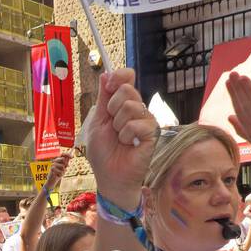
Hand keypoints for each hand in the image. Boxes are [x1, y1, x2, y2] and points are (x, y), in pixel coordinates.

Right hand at [45, 153, 70, 192]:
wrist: (52, 180)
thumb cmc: (58, 173)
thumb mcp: (64, 167)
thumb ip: (66, 161)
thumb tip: (71, 156)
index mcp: (58, 160)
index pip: (62, 154)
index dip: (67, 154)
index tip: (72, 157)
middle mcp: (55, 161)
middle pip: (63, 159)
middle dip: (66, 164)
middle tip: (66, 167)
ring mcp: (53, 164)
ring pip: (62, 166)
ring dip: (63, 171)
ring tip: (60, 173)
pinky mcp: (52, 169)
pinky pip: (61, 171)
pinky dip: (61, 174)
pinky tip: (58, 175)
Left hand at [83, 68, 157, 210]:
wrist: (110, 176)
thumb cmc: (102, 152)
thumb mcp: (97, 122)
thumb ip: (103, 98)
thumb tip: (106, 74)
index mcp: (122, 103)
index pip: (127, 77)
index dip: (119, 76)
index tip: (109, 86)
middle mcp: (137, 109)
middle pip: (128, 89)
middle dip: (113, 108)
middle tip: (112, 125)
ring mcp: (146, 120)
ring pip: (132, 106)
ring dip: (118, 125)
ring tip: (120, 138)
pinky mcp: (152, 133)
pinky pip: (138, 123)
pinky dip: (127, 135)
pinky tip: (128, 144)